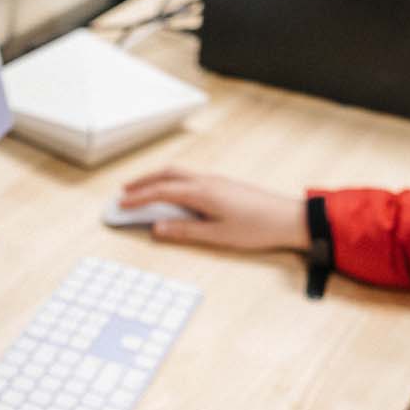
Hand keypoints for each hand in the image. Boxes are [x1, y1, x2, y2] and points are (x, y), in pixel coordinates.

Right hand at [118, 167, 310, 251]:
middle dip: (143, 182)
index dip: (138, 198)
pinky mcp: (223, 185)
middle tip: (124, 192)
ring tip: (143, 190)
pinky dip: (173, 182)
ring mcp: (216, 181)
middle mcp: (206, 181)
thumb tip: (157, 229)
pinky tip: (172, 193)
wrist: (288, 218)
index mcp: (202, 192)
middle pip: (166, 175)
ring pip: (178, 174)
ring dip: (157, 180)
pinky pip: (190, 178)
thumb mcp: (217, 236)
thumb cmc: (257, 228)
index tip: (121, 204)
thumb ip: (185, 231)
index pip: (161, 192)